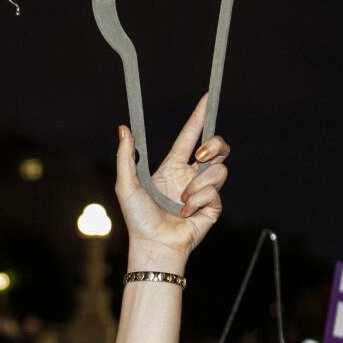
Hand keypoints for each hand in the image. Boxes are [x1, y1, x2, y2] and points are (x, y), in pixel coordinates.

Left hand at [112, 95, 226, 270]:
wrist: (154, 244)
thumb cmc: (138, 218)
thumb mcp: (126, 184)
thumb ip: (126, 156)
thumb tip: (123, 128)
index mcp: (173, 167)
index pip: (190, 136)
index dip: (199, 117)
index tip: (208, 98)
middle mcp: (191, 176)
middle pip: (217, 148)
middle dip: (215, 144)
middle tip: (201, 155)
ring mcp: (204, 191)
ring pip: (219, 170)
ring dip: (199, 184)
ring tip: (182, 201)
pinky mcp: (213, 207)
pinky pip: (215, 192)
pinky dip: (198, 201)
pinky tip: (185, 214)